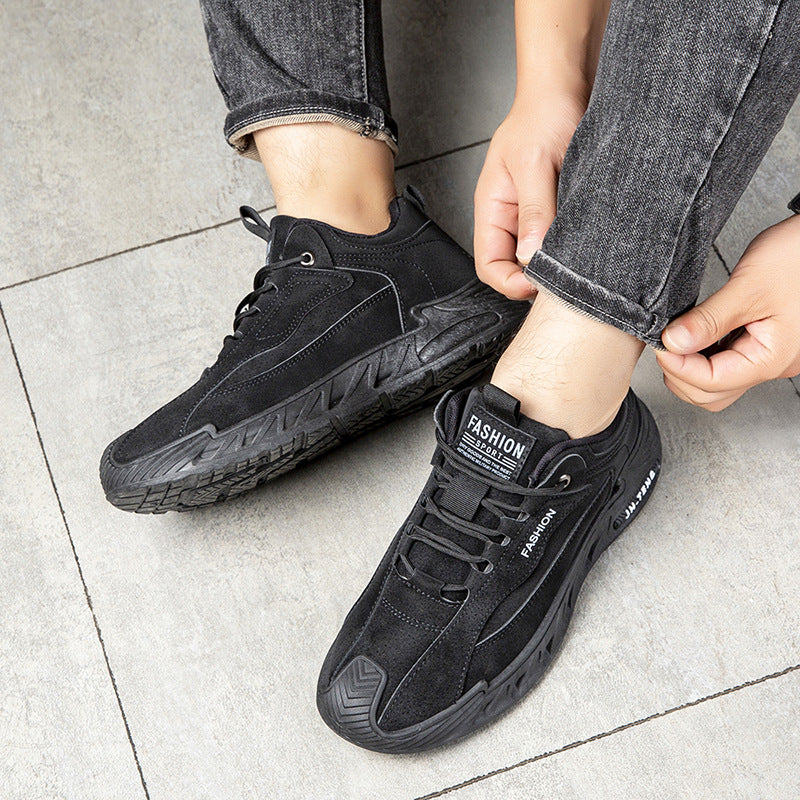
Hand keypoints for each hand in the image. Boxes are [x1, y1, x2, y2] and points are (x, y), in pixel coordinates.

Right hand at [474, 91, 586, 299]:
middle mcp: (509, 216)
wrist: (567, 84)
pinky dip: (571, 244)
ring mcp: (532, 214)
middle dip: (535, 276)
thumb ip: (534, 211)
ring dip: (556, 259)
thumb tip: (530, 256)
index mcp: (492, 208)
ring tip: (578, 254)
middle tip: (566, 275)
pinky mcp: (555, 208)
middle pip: (513, 266)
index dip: (510, 282)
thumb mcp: (536, 163)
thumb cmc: (543, 113)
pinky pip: (558, 238)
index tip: (540, 283)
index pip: (489, 265)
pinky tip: (588, 237)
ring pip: (538, 255)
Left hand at [657, 214, 799, 410]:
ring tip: (678, 339)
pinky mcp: (762, 345)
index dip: (678, 366)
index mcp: (771, 358)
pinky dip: (703, 357)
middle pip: (712, 394)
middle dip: (681, 374)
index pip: (711, 382)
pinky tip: (694, 336)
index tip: (660, 344)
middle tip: (665, 344)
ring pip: (718, 385)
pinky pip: (726, 365)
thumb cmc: (798, 258)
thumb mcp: (749, 286)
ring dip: (690, 369)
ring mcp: (767, 357)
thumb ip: (709, 319)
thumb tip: (673, 343)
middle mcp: (772, 365)